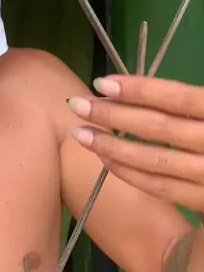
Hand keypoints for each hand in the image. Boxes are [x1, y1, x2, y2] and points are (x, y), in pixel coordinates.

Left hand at [68, 75, 203, 212]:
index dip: (140, 89)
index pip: (180, 99)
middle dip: (115, 115)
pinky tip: (107, 161)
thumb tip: (141, 92)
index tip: (103, 83)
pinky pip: (163, 188)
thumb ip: (192, 105)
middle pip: (162, 128)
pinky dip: (131, 174)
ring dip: (114, 147)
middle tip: (78, 105)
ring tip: (82, 134)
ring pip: (157, 161)